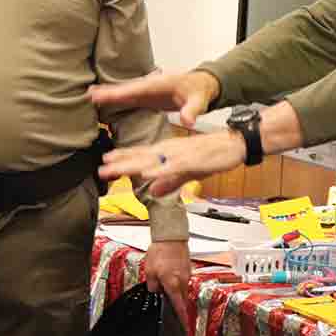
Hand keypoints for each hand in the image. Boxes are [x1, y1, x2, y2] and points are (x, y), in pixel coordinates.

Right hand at [90, 71, 219, 128]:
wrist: (202, 86)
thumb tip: (187, 121)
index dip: (120, 91)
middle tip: (89, 94)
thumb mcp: (199, 101)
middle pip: (127, 88)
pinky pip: (129, 96)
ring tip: (90, 95)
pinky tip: (104, 99)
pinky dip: (116, 98)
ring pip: (125, 91)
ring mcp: (148, 89)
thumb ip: (192, 110)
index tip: (105, 93)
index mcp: (160, 84)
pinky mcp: (147, 96)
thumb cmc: (200, 92)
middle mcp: (151, 84)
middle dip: (109, 91)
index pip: (137, 88)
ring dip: (109, 94)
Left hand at [100, 131, 246, 197]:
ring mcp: (180, 155)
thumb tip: (153, 191)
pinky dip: (159, 171)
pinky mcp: (192, 161)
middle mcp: (170, 150)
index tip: (105, 161)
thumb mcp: (189, 172)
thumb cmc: (213, 155)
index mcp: (169, 152)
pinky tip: (147, 173)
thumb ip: (170, 182)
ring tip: (114, 168)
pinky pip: (172, 167)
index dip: (123, 159)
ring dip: (132, 165)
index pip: (142, 155)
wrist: (234, 144)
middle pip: (141, 157)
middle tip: (101, 168)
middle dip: (120, 164)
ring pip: (151, 161)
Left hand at [144, 240, 191, 327]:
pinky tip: (170, 278)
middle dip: (179, 306)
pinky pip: (183, 280)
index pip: (179, 306)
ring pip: (183, 289)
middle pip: (182, 299)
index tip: (183, 326)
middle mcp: (182, 281)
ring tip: (168, 290)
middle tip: (174, 312)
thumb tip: (155, 292)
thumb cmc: (160, 252)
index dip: (181, 318)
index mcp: (173, 285)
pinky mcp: (187, 268)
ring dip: (177, 293)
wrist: (171, 236)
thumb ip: (153, 285)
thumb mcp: (150, 271)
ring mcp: (187, 274)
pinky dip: (178, 283)